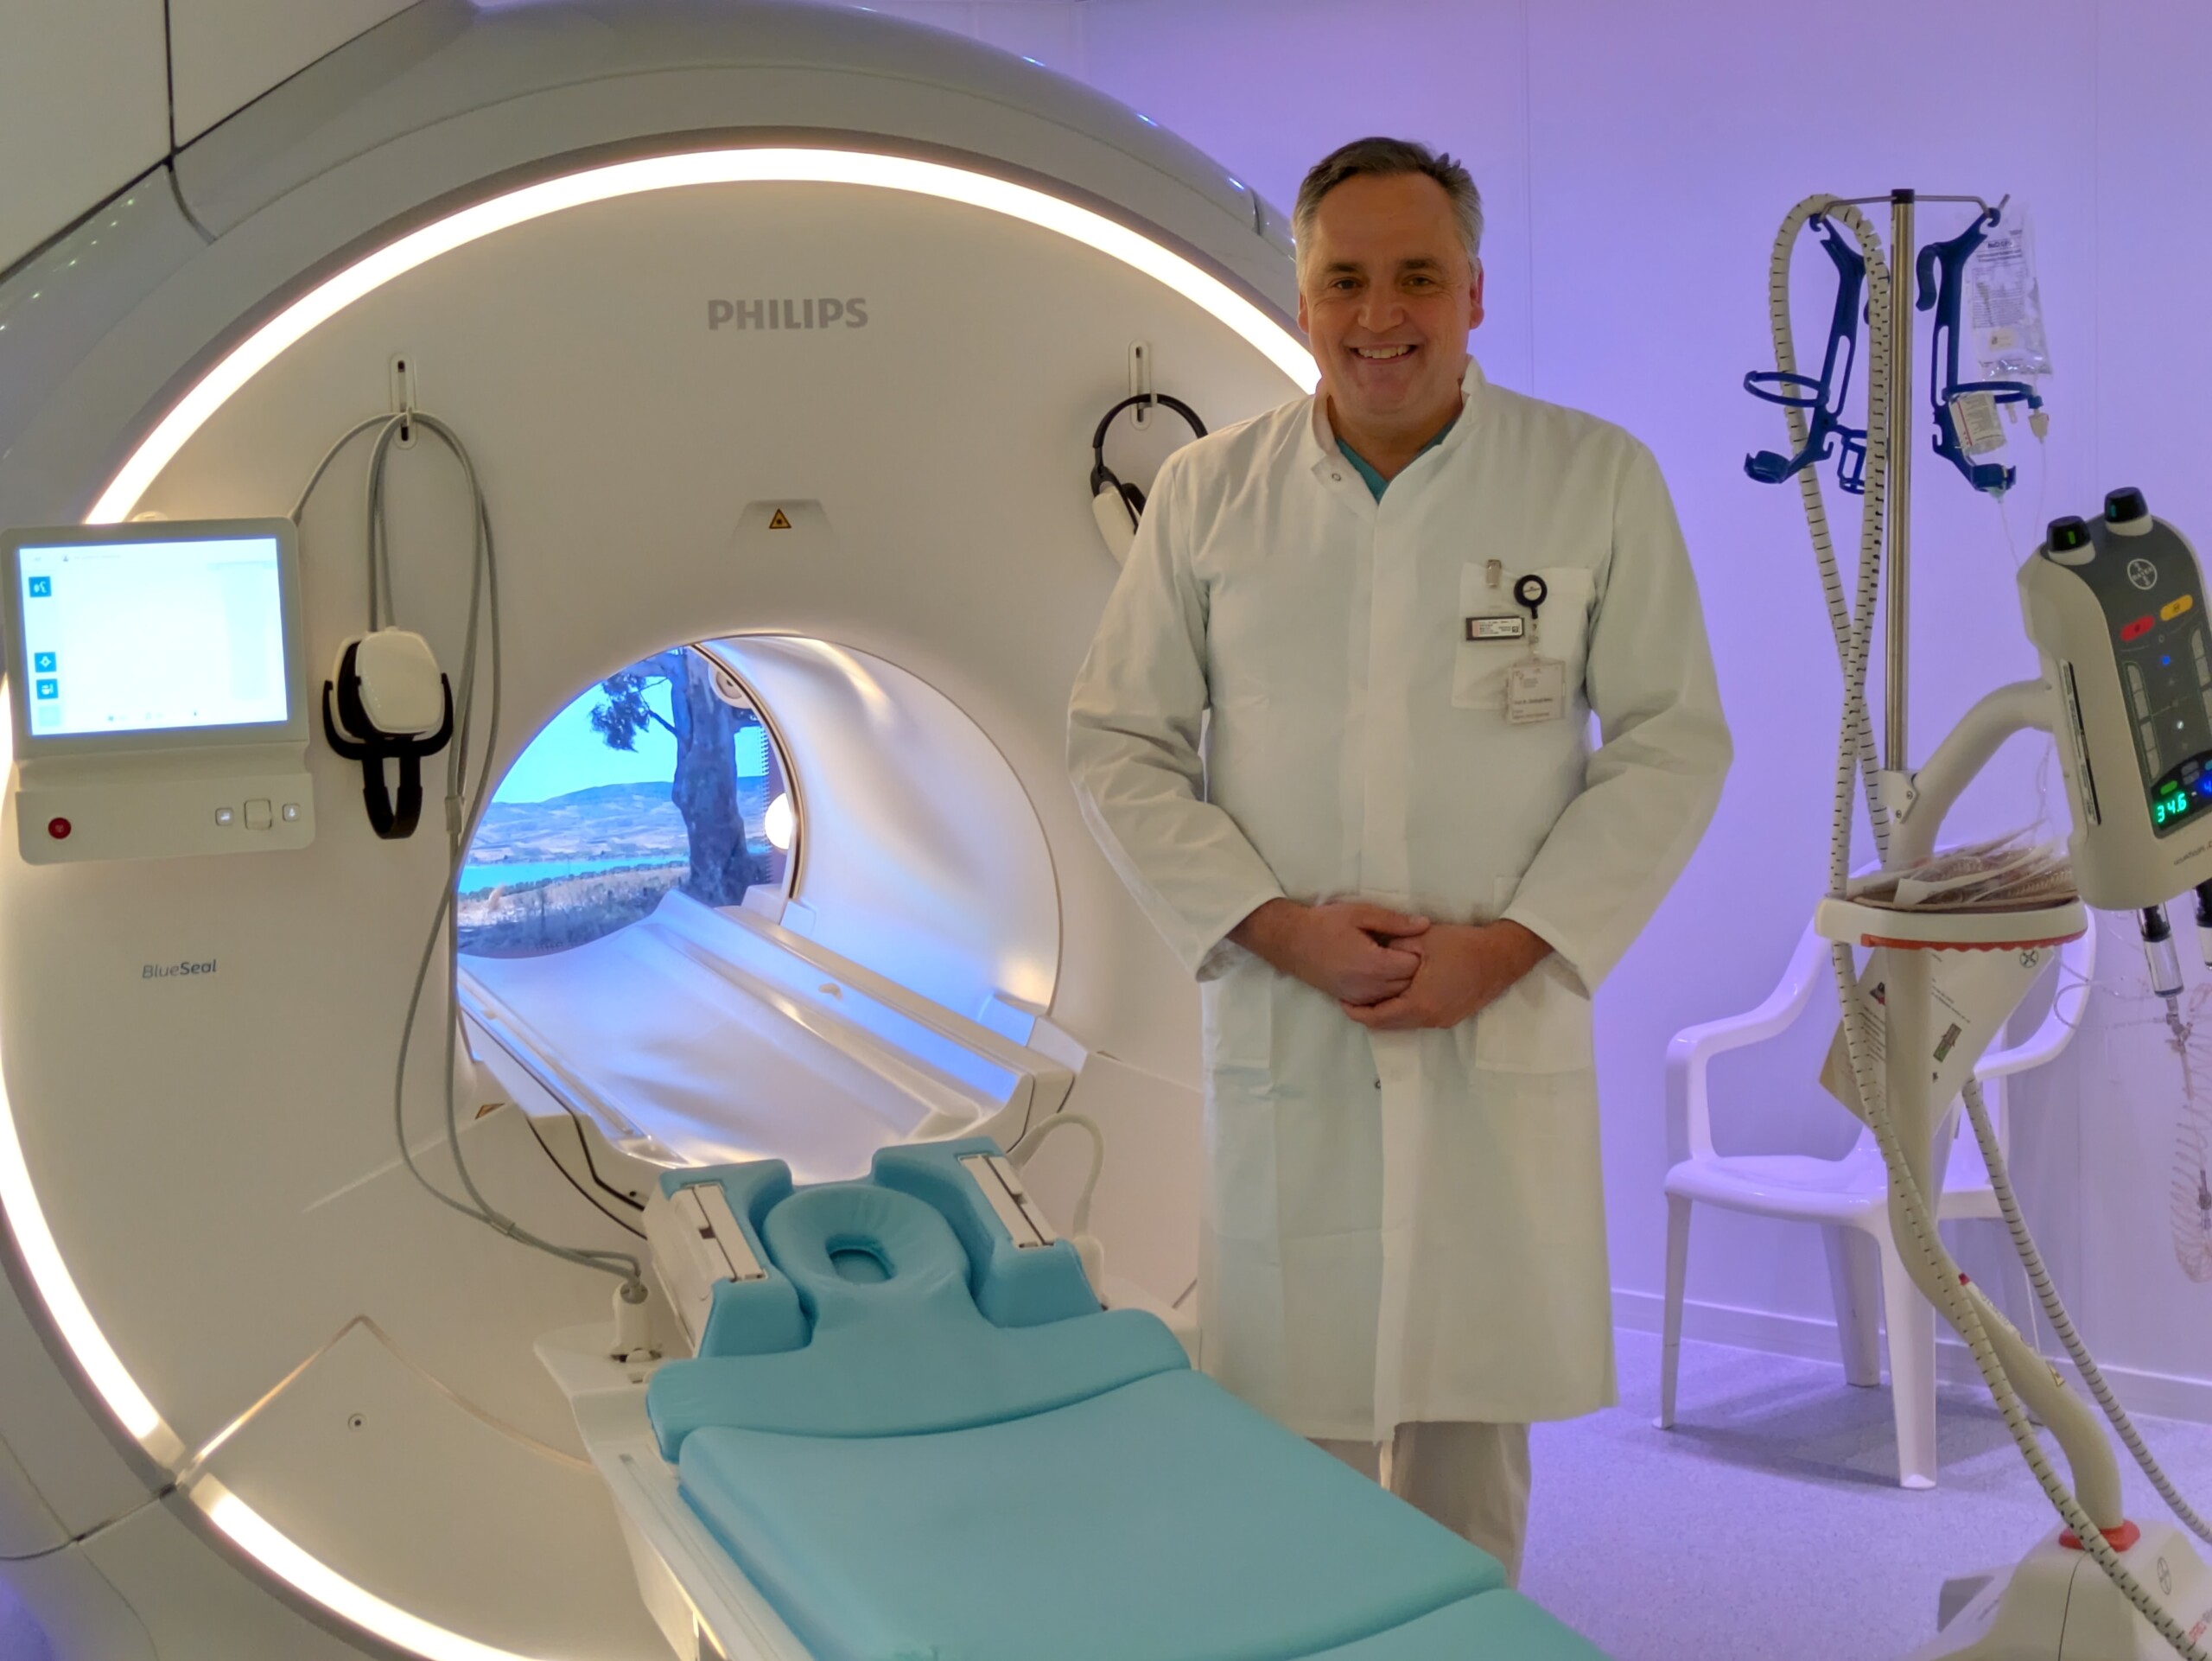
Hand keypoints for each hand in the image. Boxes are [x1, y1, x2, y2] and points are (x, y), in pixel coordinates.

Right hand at [1230, 898, 1430, 1005]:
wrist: (1291, 942)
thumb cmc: (1325, 923)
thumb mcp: (1361, 914)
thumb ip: (1395, 922)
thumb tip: (1425, 924)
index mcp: (1373, 964)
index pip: (1413, 966)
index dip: (1417, 951)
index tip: (1409, 939)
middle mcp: (1368, 986)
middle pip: (1408, 985)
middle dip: (1412, 968)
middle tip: (1404, 948)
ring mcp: (1359, 997)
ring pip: (1396, 997)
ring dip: (1401, 981)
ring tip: (1393, 959)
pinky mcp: (1351, 1001)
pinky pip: (1381, 1002)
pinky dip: (1387, 991)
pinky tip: (1381, 973)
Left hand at [1342, 920, 1550, 1031]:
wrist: (1500, 956)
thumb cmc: (1461, 945)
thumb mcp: (1420, 940)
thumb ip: (1392, 951)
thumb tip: (1374, 957)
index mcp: (1419, 1003)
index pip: (1378, 1018)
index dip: (1357, 1012)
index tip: (1342, 1001)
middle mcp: (1430, 1019)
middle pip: (1389, 1025)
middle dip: (1368, 1014)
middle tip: (1352, 1000)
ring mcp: (1443, 1021)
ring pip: (1405, 1023)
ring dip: (1387, 1013)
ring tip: (1371, 996)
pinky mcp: (1451, 1017)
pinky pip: (1419, 1019)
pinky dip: (1404, 1010)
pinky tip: (1398, 995)